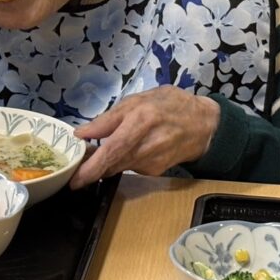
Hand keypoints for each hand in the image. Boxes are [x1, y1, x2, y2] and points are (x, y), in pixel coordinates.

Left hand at [68, 86, 219, 188]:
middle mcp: (146, 145)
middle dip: (91, 170)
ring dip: (105, 164)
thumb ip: (108, 118)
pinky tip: (127, 150)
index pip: (111, 150)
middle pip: (112, 164)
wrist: (204, 124)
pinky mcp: (156, 172)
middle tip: (75, 172)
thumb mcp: (137, 100)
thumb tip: (81, 134)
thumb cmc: (169, 105)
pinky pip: (130, 168)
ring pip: (118, 167)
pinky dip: (122, 162)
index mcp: (140, 121)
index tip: (74, 179)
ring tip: (99, 152)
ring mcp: (153, 162)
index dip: (91, 167)